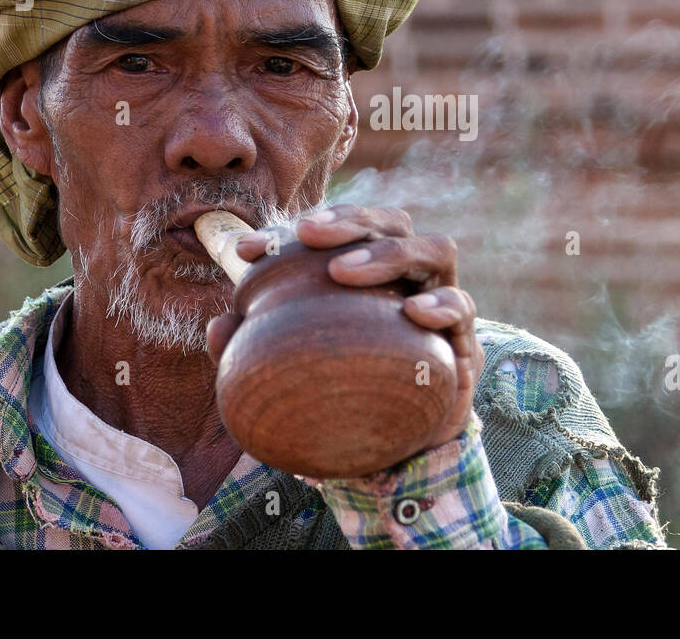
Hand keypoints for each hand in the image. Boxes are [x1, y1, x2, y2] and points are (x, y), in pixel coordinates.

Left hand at [205, 204, 483, 458]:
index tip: (248, 250)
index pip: (336, 234)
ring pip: (434, 248)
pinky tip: (415, 312)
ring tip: (343, 271)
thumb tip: (215, 327)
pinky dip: (441, 302)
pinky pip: (461, 306)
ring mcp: (439, 301)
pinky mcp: (464, 339)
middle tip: (306, 235)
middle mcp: (406, 277)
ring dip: (388, 252)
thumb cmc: (342, 403)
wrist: (397, 458)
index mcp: (366, 273)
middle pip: (390, 222)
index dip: (294, 230)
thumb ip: (255, 352)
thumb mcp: (290, 379)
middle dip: (348, 220)